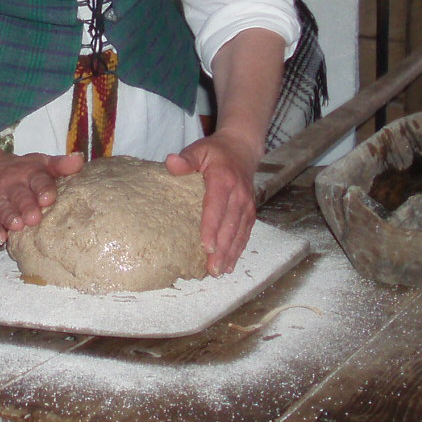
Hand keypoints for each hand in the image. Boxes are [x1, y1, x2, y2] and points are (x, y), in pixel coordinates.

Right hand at [0, 151, 84, 245]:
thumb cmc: (22, 172)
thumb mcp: (41, 164)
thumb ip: (60, 165)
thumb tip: (79, 159)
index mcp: (29, 173)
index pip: (38, 179)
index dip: (43, 189)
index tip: (48, 199)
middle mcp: (12, 184)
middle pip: (20, 196)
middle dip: (26, 206)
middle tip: (34, 218)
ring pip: (3, 208)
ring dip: (10, 217)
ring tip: (17, 226)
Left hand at [166, 128, 259, 274]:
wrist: (242, 149)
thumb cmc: (215, 152)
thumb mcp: (199, 149)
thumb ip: (186, 159)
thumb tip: (171, 162)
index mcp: (223, 180)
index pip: (216, 206)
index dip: (212, 227)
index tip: (206, 246)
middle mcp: (239, 194)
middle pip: (230, 225)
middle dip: (222, 249)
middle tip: (212, 269)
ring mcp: (247, 204)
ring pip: (239, 232)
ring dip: (231, 254)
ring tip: (219, 271)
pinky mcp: (250, 211)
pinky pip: (245, 233)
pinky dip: (239, 250)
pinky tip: (230, 265)